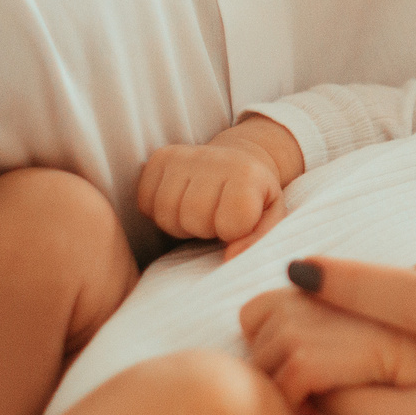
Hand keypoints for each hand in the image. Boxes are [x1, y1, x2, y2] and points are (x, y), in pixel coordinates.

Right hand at [137, 116, 303, 256]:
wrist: (238, 160)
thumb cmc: (254, 196)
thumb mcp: (271, 215)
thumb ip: (258, 240)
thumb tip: (230, 257)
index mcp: (247, 174)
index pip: (230, 224)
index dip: (232, 232)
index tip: (238, 220)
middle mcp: (213, 159)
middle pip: (193, 218)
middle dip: (204, 228)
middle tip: (215, 217)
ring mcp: (183, 156)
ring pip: (165, 213)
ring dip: (180, 223)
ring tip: (198, 212)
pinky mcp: (159, 158)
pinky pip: (145, 202)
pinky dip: (157, 211)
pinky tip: (179, 202)